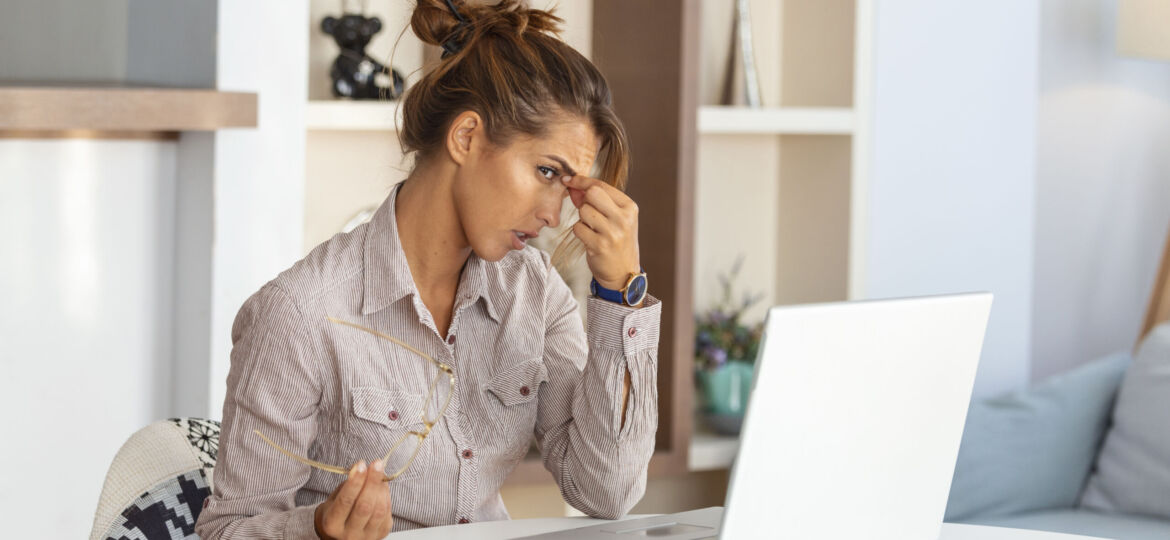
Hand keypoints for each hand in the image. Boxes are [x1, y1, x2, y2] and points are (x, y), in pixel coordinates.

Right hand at [314, 460, 392, 539]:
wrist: (342, 534)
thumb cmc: (337, 511)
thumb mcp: (335, 497)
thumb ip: (348, 485)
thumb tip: (365, 468)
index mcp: (332, 524)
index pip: (345, 501)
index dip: (355, 482)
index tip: (361, 464)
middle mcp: (349, 534)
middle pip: (364, 506)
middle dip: (372, 482)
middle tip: (376, 464)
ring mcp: (366, 536)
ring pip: (379, 510)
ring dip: (381, 488)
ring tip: (379, 473)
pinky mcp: (381, 534)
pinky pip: (387, 512)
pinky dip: (386, 495)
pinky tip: (382, 485)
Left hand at [562, 174, 641, 290]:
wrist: (623, 272)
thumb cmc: (617, 241)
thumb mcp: (612, 218)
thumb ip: (593, 200)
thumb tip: (572, 185)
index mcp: (629, 207)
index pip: (601, 185)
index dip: (581, 181)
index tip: (568, 180)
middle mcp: (623, 218)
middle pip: (592, 194)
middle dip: (584, 201)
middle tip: (588, 213)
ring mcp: (613, 233)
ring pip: (583, 211)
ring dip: (582, 219)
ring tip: (592, 229)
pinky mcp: (600, 246)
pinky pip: (578, 228)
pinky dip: (579, 232)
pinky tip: (589, 239)